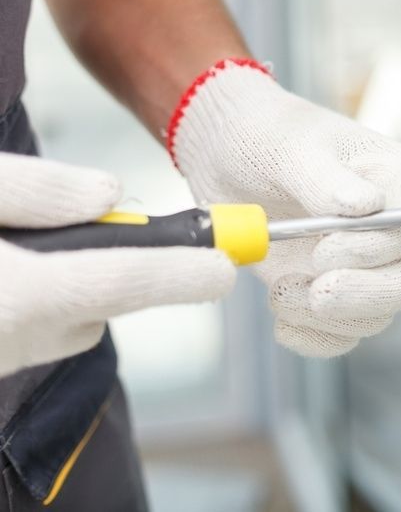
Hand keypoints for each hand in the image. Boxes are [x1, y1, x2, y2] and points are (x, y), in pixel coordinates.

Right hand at [0, 152, 234, 376]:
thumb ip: (36, 191)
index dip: (182, 271)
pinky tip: (5, 275)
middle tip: (95, 228)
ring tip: (17, 245)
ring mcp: (0, 362)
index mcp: (14, 297)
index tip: (226, 269)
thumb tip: (108, 196)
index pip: (125, 283)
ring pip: (66, 321)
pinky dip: (29, 302)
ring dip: (66, 285)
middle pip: (99, 304)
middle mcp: (11, 344)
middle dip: (116, 267)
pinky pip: (30, 332)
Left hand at [169, 59, 400, 356]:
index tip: (322, 248)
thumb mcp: (289, 148)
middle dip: (362, 296)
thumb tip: (366, 207)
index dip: (374, 251)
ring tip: (279, 291)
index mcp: (395, 180)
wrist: (225, 152)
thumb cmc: (264, 134)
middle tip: (314, 293)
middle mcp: (389, 226)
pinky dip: (313, 337)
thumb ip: (325, 180)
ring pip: (376, 315)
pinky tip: (281, 319)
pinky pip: (342, 333)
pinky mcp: (330, 287)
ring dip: (327, 317)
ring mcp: (363, 262)